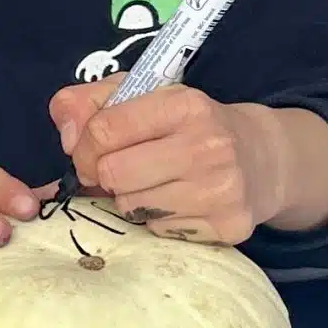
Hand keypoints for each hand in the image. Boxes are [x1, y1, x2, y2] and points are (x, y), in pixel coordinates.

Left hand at [50, 80, 327, 240]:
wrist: (263, 158)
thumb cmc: (188, 125)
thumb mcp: (144, 95)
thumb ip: (89, 102)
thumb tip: (64, 135)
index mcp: (185, 105)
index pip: (103, 130)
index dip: (85, 146)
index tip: (95, 151)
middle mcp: (208, 146)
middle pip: (113, 174)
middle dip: (108, 175)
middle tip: (125, 169)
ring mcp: (222, 190)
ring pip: (132, 208)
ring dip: (133, 199)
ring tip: (158, 183)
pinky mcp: (229, 227)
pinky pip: (159, 232)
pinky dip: (159, 220)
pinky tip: (180, 202)